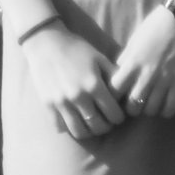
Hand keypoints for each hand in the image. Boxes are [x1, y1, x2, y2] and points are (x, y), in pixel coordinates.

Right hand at [19, 25, 125, 139]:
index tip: (118, 115)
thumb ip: (114, 75)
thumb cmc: (76, 49)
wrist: (46, 43)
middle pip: (98, 126)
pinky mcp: (48, 105)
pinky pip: (60, 127)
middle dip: (106, 126)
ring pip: (79, 131)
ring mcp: (62, 103)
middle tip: (106, 122)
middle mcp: (79, 97)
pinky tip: (74, 120)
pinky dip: (69, 127)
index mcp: (94, 85)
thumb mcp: (99, 58)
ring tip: (91, 124)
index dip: (119, 117)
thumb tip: (129, 89)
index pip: (113, 114)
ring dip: (89, 131)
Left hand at [109, 7, 174, 118]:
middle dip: (130, 107)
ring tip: (149, 103)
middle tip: (134, 102)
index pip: (115, 90)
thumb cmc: (156, 25)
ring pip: (151, 110)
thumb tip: (117, 71)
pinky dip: (166, 110)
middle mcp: (147, 75)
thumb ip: (126, 58)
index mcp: (133, 63)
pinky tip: (164, 104)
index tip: (117, 96)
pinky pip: (171, 107)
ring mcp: (165, 80)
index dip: (113, 96)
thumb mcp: (135, 39)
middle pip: (132, 106)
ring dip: (148, 109)